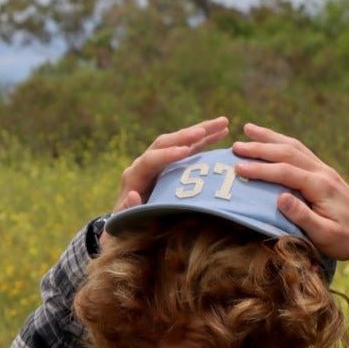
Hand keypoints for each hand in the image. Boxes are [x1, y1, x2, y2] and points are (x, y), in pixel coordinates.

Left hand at [101, 116, 229, 245]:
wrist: (128, 221)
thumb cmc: (128, 223)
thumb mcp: (125, 219)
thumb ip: (128, 209)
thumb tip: (134, 195)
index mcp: (135, 175)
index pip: (151, 160)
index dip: (167, 155)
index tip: (185, 151)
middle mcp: (146, 163)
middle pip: (166, 142)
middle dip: (186, 136)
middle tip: (204, 131)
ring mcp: (160, 161)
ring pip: (180, 140)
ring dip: (202, 131)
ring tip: (223, 123)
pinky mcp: (171, 162)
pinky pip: (189, 147)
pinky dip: (204, 140)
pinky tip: (222, 133)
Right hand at [233, 123, 348, 264]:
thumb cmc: (345, 240)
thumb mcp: (323, 234)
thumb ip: (302, 216)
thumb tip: (280, 197)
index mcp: (321, 186)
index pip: (285, 172)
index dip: (260, 168)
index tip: (238, 167)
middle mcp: (323, 172)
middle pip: (288, 152)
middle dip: (260, 147)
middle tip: (236, 145)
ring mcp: (325, 170)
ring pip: (295, 147)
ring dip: (271, 137)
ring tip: (249, 129)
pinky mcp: (326, 174)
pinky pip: (302, 152)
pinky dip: (284, 143)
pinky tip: (273, 142)